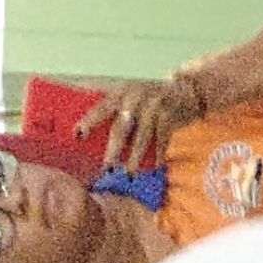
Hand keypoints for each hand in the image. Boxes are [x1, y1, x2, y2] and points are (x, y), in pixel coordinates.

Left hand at [76, 74, 210, 170]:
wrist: (185, 89)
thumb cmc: (150, 97)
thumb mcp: (130, 95)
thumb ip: (114, 109)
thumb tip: (86, 132)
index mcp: (121, 93)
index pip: (101, 108)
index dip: (89, 121)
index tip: (77, 135)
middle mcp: (136, 98)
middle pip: (121, 127)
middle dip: (113, 150)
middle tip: (107, 168)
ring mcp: (154, 106)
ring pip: (142, 137)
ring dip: (136, 157)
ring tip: (130, 173)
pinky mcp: (170, 115)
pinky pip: (163, 139)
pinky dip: (159, 153)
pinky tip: (155, 166)